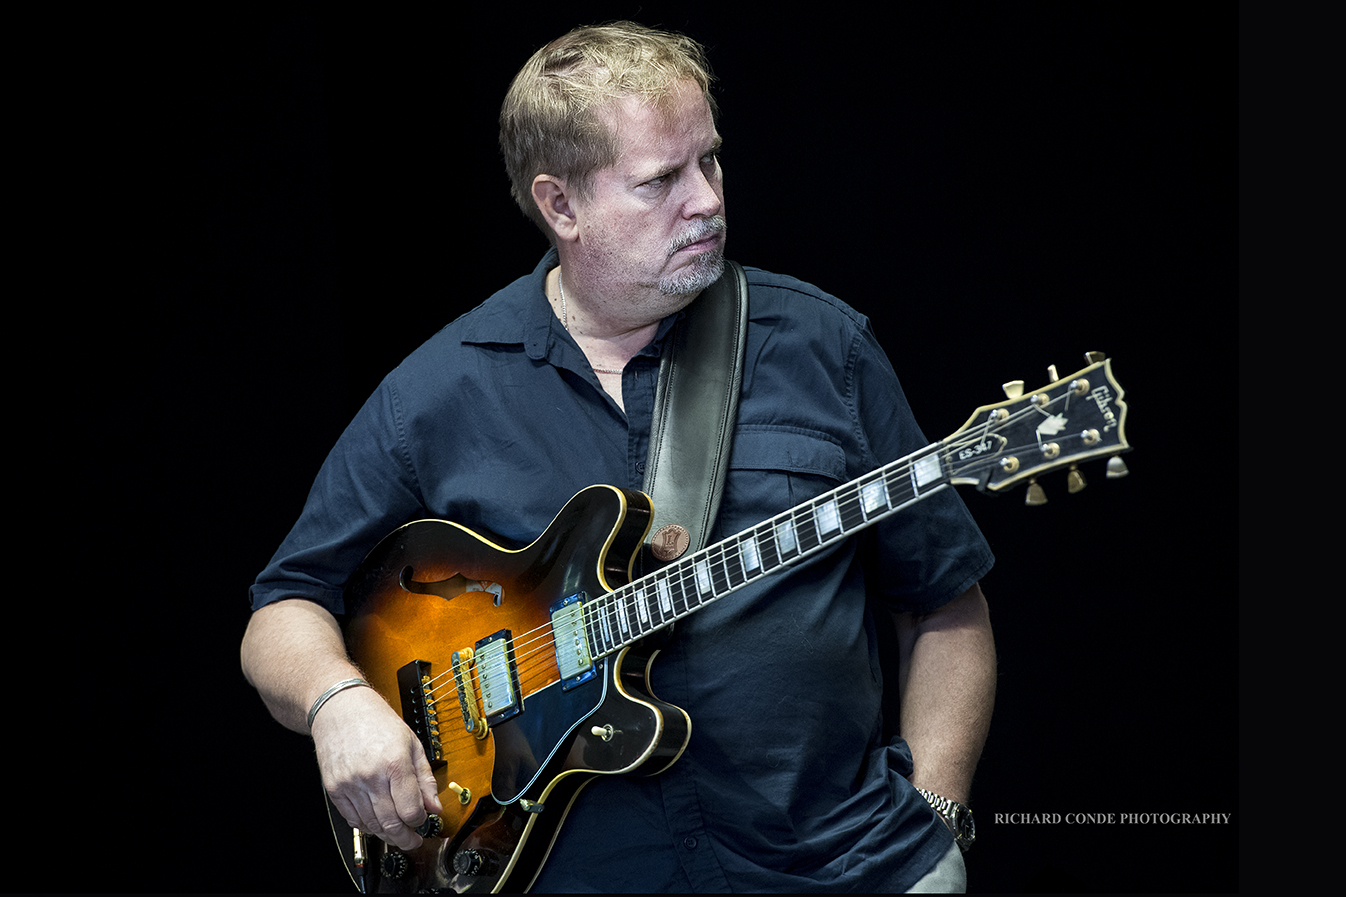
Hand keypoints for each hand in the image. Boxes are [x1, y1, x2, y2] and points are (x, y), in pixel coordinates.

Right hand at [311, 685, 443, 849]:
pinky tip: (376, 823)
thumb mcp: (412, 744)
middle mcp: (371, 776)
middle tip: (413, 840)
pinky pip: (352, 819)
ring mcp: (350, 784)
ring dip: (386, 834)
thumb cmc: (378, 722)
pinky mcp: (334, 788)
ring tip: (396, 832)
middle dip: (405, 838)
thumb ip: (425, 778)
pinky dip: (366, 826)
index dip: (419, 821)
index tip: (423, 821)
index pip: (410, 810)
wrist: (341, 709)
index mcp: (395, 763)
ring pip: (372, 825)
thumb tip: (435, 806)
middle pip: (391, 823)